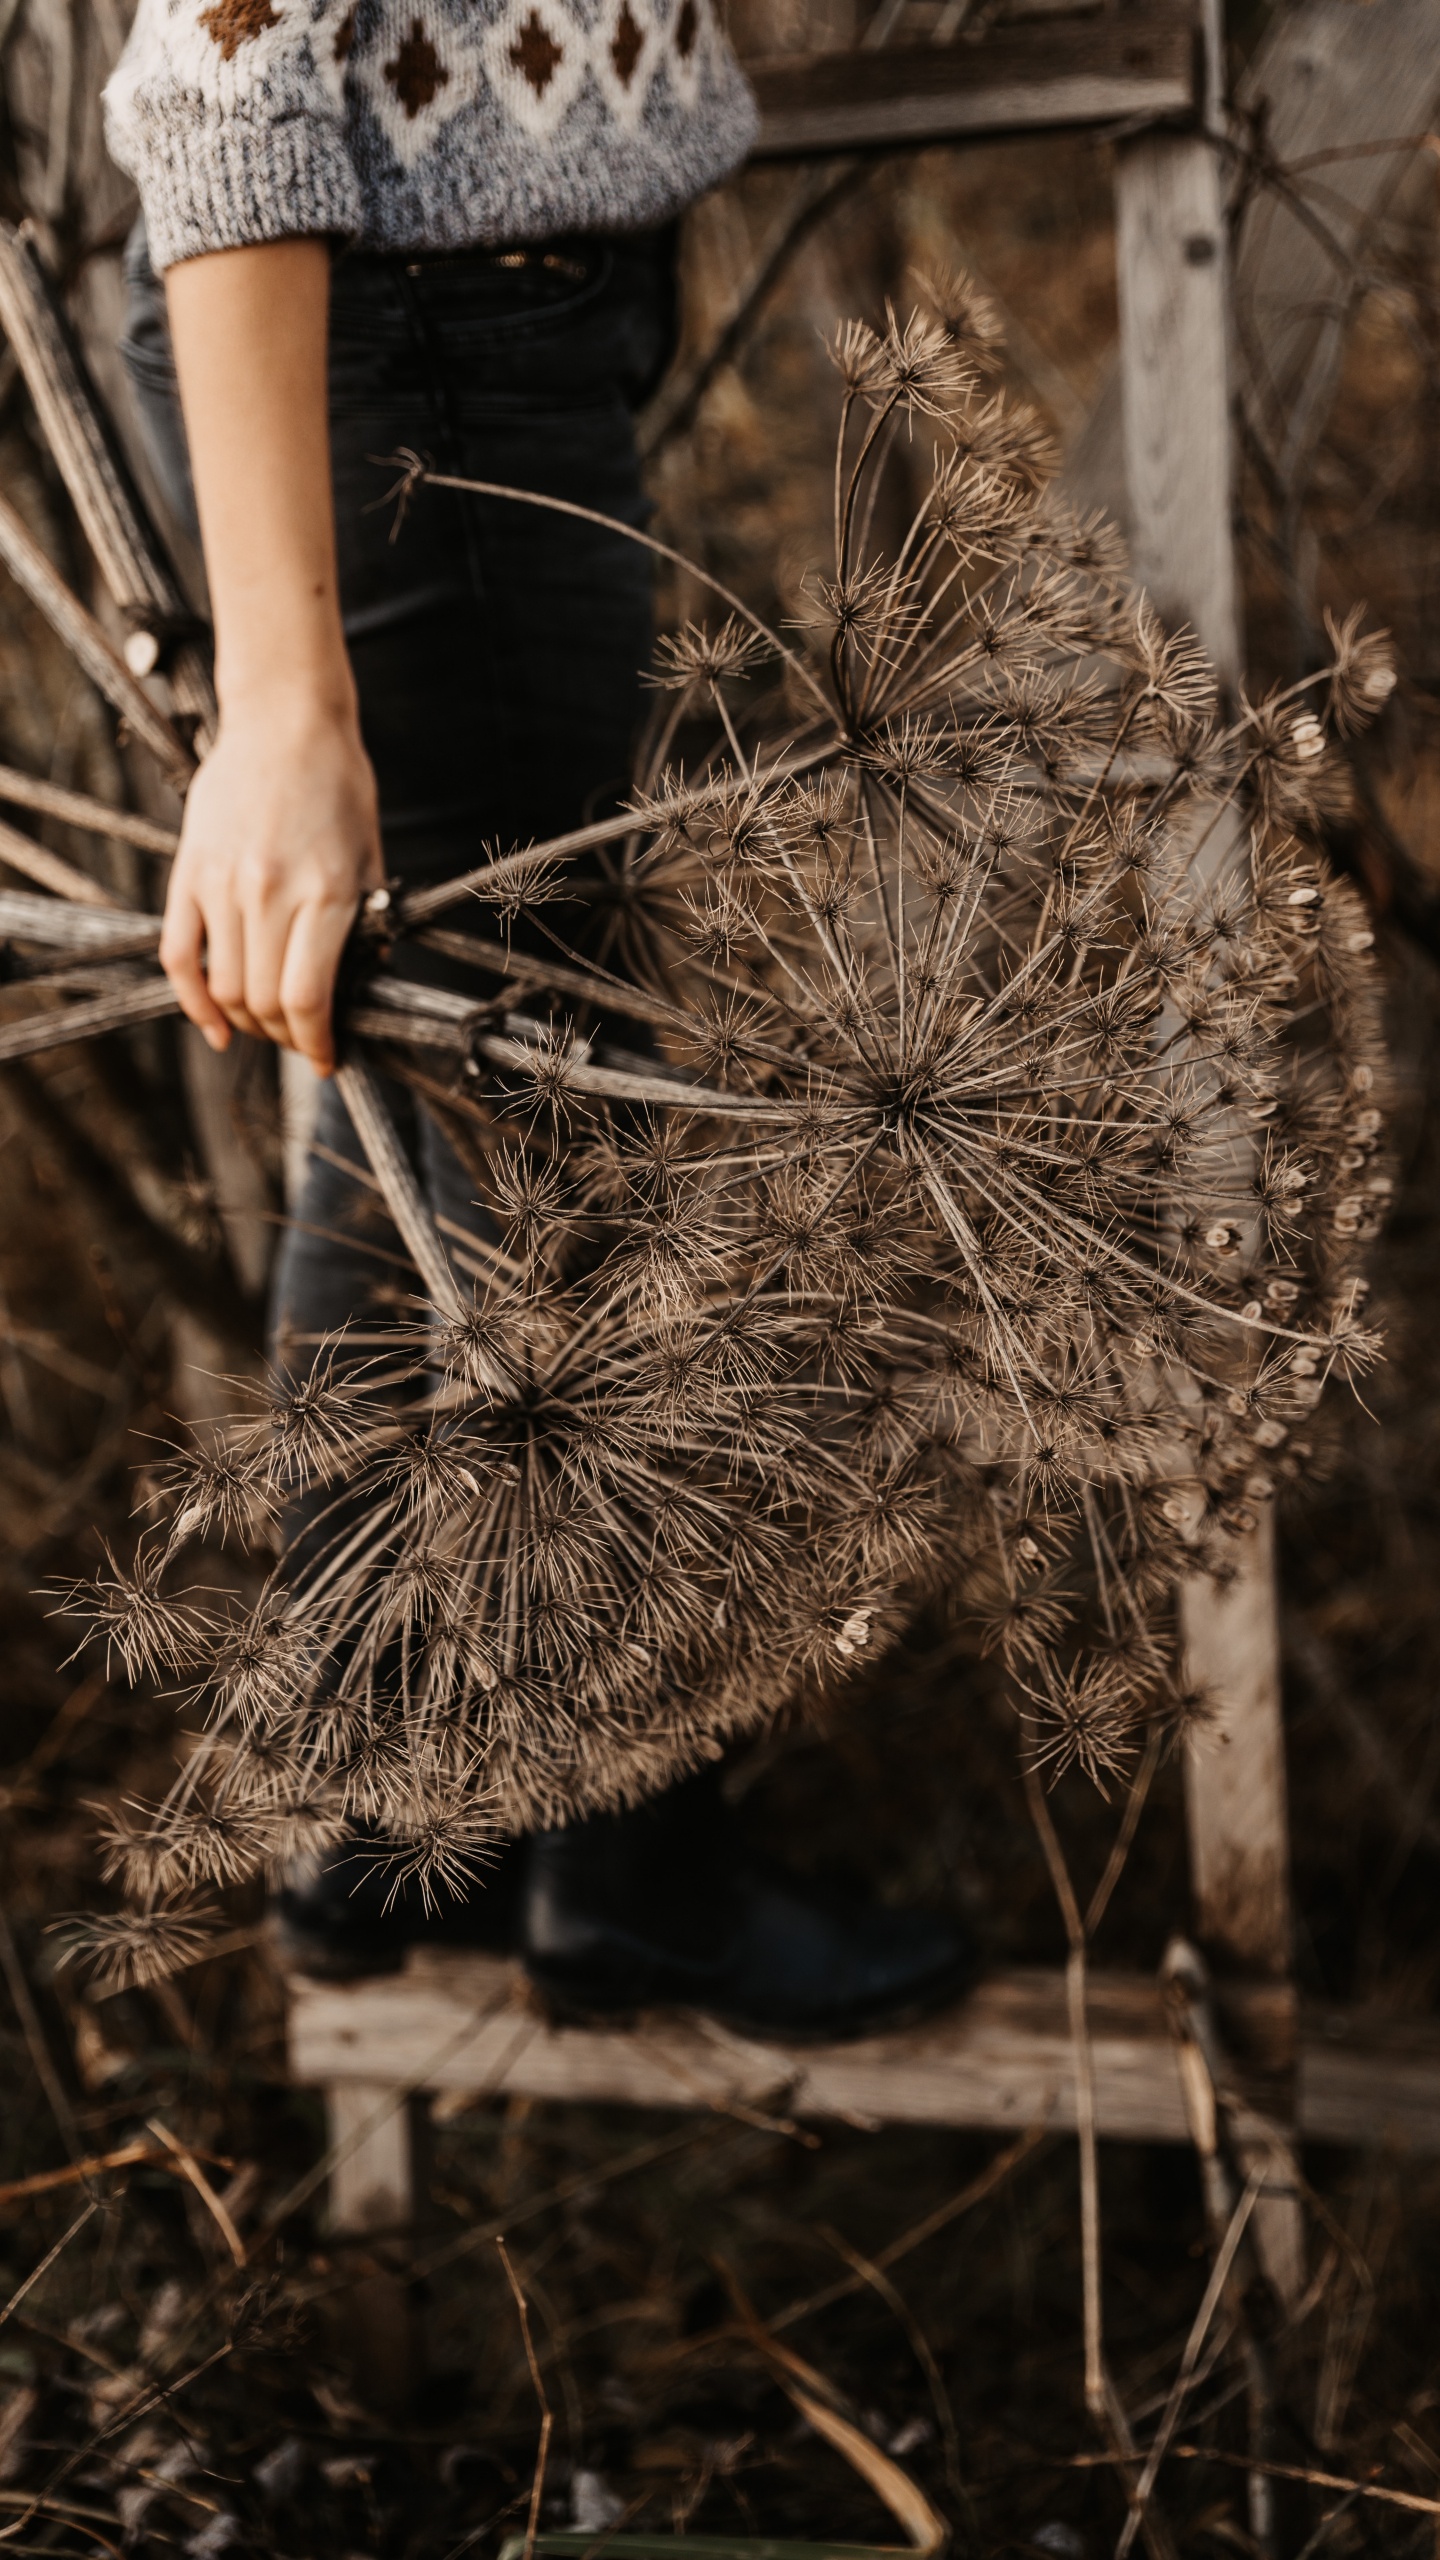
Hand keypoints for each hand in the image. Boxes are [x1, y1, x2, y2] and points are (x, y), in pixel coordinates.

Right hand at [160, 696, 382, 1075]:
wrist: (285, 720)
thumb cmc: (339, 786)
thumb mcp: (370, 858)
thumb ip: (363, 924)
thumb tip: (355, 990)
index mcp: (324, 894)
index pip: (307, 1000)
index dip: (316, 1044)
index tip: (326, 1059)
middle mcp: (268, 894)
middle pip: (262, 1003)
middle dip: (285, 1037)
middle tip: (301, 1039)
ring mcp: (221, 886)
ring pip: (222, 988)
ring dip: (245, 1022)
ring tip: (266, 1025)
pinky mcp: (188, 874)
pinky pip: (178, 955)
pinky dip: (192, 1001)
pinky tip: (213, 1025)